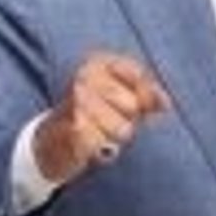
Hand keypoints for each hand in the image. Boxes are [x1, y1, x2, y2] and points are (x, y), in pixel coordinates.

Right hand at [33, 51, 169, 183]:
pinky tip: (87, 145)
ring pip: (123, 130)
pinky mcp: (73, 125)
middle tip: (106, 122)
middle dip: (127, 121)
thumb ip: (147, 96)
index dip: (146, 99)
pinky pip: (107, 146)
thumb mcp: (121, 99)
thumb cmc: (94, 117)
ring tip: (96, 133)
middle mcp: (85, 76)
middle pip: (133, 106)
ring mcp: (77, 99)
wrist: (48, 143)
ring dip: (113, 139)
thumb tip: (167, 103)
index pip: (140, 78)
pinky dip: (101, 152)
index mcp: (98, 62)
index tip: (136, 108)